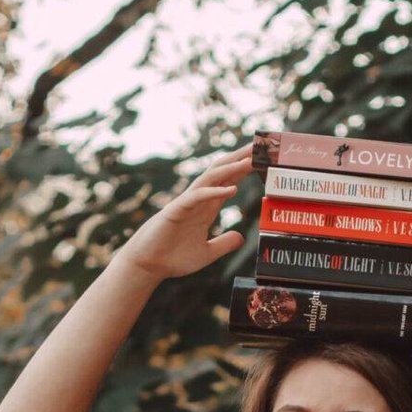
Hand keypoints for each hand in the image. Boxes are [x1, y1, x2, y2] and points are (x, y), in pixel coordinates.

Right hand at [114, 145, 251, 283]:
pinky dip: (214, 192)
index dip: (246, 168)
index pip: (229, 180)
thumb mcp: (206, 253)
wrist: (147, 265)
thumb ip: (223, 244)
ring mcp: (187, 202)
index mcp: (207, 207)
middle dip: (241, 158)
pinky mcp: (177, 210)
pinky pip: (198, 197)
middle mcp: (199, 199)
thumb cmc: (172, 258)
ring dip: (231, 168)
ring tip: (250, 161)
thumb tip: (241, 238)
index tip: (264, 158)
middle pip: (222, 171)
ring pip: (211, 178)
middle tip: (262, 146)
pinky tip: (231, 190)